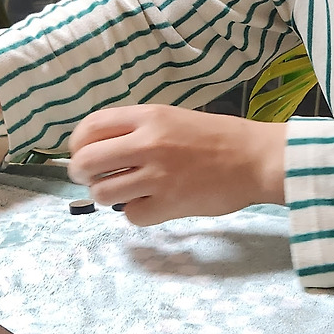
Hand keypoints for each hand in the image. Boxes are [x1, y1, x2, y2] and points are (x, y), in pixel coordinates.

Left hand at [67, 105, 285, 225]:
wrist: (256, 160)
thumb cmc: (219, 138)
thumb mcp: (174, 118)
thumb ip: (139, 129)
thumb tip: (102, 149)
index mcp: (149, 117)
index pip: (91, 127)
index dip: (76, 144)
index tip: (81, 154)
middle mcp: (148, 144)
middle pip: (88, 161)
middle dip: (80, 173)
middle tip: (89, 179)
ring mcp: (158, 176)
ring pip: (103, 192)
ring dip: (105, 196)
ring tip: (120, 194)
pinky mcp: (169, 204)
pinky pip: (132, 215)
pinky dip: (135, 213)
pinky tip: (148, 206)